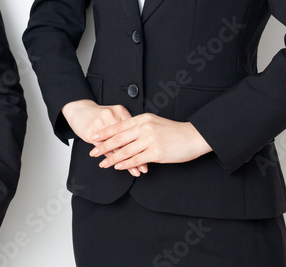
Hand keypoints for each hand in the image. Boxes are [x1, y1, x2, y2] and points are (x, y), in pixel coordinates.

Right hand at [62, 100, 146, 176]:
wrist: (78, 108)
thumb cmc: (98, 114)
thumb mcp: (115, 115)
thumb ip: (127, 126)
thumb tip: (143, 140)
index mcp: (120, 111)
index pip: (134, 132)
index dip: (144, 145)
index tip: (152, 156)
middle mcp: (112, 117)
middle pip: (127, 140)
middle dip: (138, 156)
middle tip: (145, 168)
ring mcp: (101, 124)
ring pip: (116, 146)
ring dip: (126, 161)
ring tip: (135, 171)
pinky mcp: (91, 132)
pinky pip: (103, 148)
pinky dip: (111, 158)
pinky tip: (116, 166)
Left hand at [88, 114, 211, 170]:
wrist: (193, 136)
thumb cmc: (174, 131)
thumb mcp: (155, 123)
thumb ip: (141, 127)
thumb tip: (126, 134)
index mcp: (142, 119)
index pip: (119, 126)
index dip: (104, 133)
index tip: (94, 137)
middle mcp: (144, 127)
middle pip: (118, 138)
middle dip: (103, 146)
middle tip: (92, 152)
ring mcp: (150, 139)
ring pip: (125, 150)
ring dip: (112, 158)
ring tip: (102, 163)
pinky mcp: (156, 152)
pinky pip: (136, 159)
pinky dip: (125, 164)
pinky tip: (117, 167)